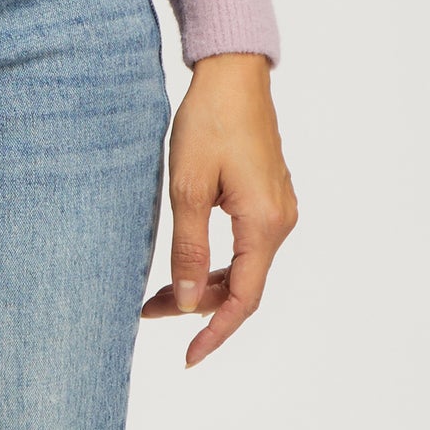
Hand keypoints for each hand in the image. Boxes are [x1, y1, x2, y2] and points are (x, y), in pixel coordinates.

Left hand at [140, 51, 297, 367]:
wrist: (233, 71)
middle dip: (198, 305)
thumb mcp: (189, 187)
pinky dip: (217, 259)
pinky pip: (246, 243)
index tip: (188, 358)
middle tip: (149, 312)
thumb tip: (189, 300)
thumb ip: (190, 248)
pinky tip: (188, 258)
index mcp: (264, 224)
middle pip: (243, 285)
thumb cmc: (210, 121)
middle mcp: (280, 222)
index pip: (244, 300)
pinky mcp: (268, 194)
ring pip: (244, 265)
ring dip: (206, 281)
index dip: (215, 333)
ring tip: (160, 292)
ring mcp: (278, 207)